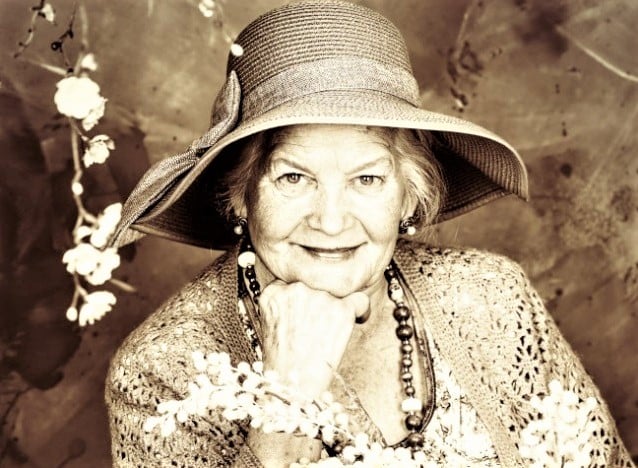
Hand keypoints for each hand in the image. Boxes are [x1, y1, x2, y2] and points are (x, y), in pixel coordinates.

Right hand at [258, 280, 368, 398]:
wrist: (292, 387)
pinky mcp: (341, 309)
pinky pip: (360, 299)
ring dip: (338, 306)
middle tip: (319, 325)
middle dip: (319, 301)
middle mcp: (295, 288)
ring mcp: (320, 296)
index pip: (293, 282)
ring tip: (332, 329)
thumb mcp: (271, 324)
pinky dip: (361, 311)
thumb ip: (285, 303)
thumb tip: (309, 297)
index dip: (302, 298)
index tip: (305, 312)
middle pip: (316, 283)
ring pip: (337, 290)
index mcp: (273, 291)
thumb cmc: (281, 362)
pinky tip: (356, 320)